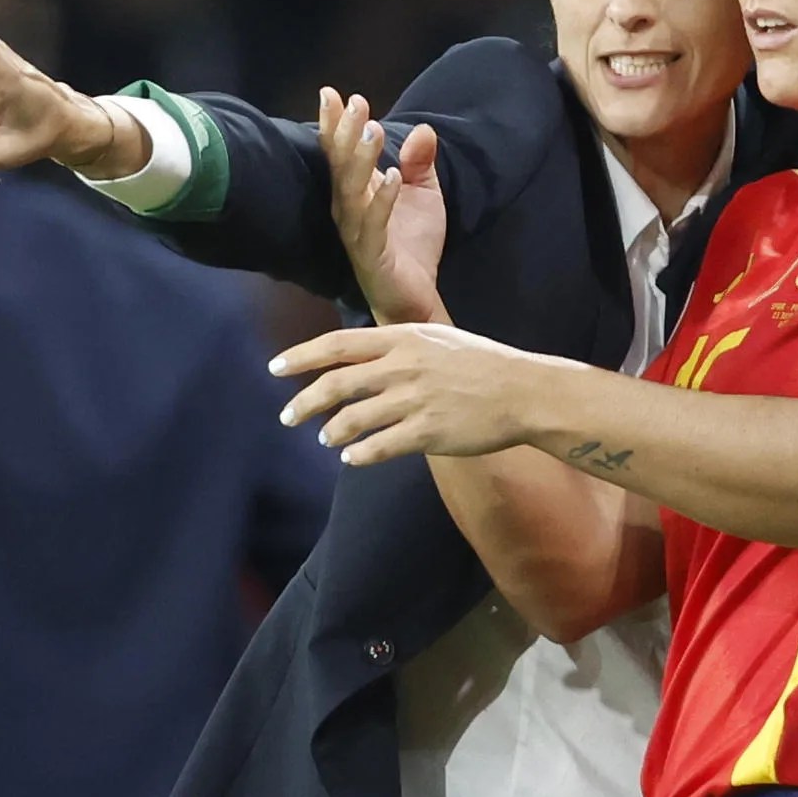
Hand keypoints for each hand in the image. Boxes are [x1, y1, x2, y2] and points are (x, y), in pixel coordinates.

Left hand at [271, 323, 570, 465]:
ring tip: (328, 439)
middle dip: (304, 402)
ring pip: (352, 420)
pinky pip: (379, 447)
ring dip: (332, 432)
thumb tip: (357, 357)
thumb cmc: (481, 363)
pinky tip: (353, 458)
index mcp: (403, 338)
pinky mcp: (427, 432)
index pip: (338, 345)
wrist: (522, 391)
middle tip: (288, 417)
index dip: (301, 357)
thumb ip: (396, 345)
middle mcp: (403, 366)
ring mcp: (414, 400)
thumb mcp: (436, 338)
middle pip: (336, 385)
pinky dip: (359, 454)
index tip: (275, 369)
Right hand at [316, 89, 447, 325]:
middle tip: (355, 102)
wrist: (416, 297)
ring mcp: (356, 233)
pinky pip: (373, 224)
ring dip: (361, 159)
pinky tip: (392, 177)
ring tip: (373, 129)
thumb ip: (419, 163)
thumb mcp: (423, 195)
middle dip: (345, 132)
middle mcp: (348, 209)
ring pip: (352, 191)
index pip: (340, 153)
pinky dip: (382, 200)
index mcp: (355, 192)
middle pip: (341, 166)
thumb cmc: (411, 245)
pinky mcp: (371, 255)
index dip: (335, 124)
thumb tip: (424, 129)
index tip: (332, 92)